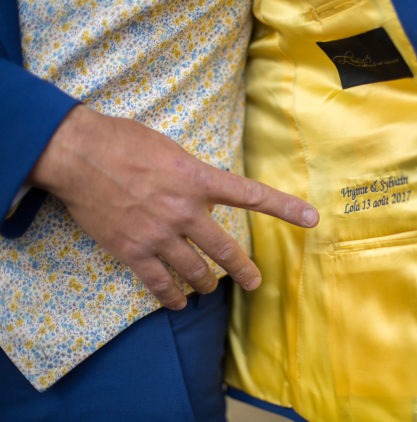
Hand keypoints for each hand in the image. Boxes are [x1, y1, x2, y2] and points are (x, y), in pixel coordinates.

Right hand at [30, 105, 318, 308]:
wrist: (77, 154)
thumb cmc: (124, 141)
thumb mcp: (171, 149)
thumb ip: (194, 174)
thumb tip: (203, 189)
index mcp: (198, 179)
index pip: (251, 196)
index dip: (285, 208)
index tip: (311, 219)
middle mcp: (185, 210)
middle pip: (224, 250)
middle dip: (243, 269)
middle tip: (255, 281)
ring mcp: (160, 234)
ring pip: (195, 271)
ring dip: (207, 284)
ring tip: (211, 288)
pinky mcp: (133, 250)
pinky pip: (159, 283)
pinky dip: (172, 296)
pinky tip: (179, 303)